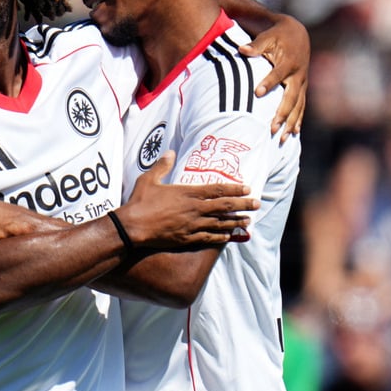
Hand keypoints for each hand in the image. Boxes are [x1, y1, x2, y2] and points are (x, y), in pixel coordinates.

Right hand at [114, 151, 257, 247]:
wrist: (132, 227)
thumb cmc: (140, 201)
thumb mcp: (149, 179)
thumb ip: (162, 165)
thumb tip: (170, 152)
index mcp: (187, 193)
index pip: (217, 189)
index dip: (234, 189)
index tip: (247, 188)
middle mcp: (194, 209)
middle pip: (224, 206)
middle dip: (243, 205)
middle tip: (257, 204)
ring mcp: (192, 225)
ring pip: (220, 223)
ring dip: (236, 222)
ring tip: (248, 222)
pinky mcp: (187, 238)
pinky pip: (209, 238)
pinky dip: (221, 237)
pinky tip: (229, 236)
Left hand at [239, 14, 308, 141]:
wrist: (298, 34)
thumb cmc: (278, 35)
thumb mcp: (268, 36)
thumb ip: (255, 45)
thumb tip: (241, 49)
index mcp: (289, 61)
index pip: (278, 74)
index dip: (268, 83)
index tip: (257, 93)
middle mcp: (298, 74)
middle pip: (291, 97)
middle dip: (282, 114)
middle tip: (271, 128)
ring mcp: (302, 83)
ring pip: (298, 106)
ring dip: (290, 123)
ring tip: (281, 139)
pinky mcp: (302, 88)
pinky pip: (301, 107)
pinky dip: (298, 120)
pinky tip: (293, 134)